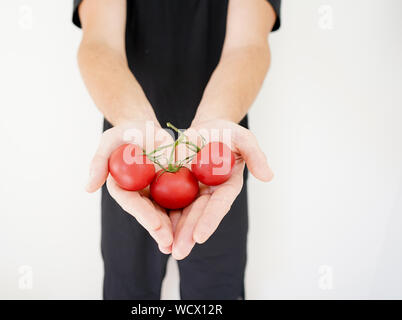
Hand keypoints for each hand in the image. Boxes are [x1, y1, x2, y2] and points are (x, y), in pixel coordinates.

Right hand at [86, 120, 174, 252]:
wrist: (148, 129)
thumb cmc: (127, 133)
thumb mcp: (110, 140)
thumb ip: (99, 162)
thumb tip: (88, 188)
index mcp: (122, 187)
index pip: (131, 203)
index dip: (142, 214)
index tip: (154, 224)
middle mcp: (138, 194)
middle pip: (149, 213)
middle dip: (159, 229)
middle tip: (169, 242)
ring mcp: (155, 194)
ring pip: (165, 213)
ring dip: (173, 230)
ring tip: (181, 245)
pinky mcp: (171, 190)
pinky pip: (180, 202)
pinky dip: (187, 215)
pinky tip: (195, 228)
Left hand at [171, 119, 272, 259]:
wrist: (205, 130)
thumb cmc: (226, 133)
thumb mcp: (242, 137)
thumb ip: (255, 154)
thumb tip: (268, 176)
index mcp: (227, 186)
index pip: (219, 205)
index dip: (210, 220)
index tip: (200, 237)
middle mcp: (210, 194)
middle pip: (199, 216)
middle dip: (189, 235)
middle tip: (179, 252)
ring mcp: (193, 193)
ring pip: (183, 216)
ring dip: (176, 233)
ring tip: (167, 250)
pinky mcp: (177, 188)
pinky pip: (169, 204)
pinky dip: (163, 218)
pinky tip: (156, 233)